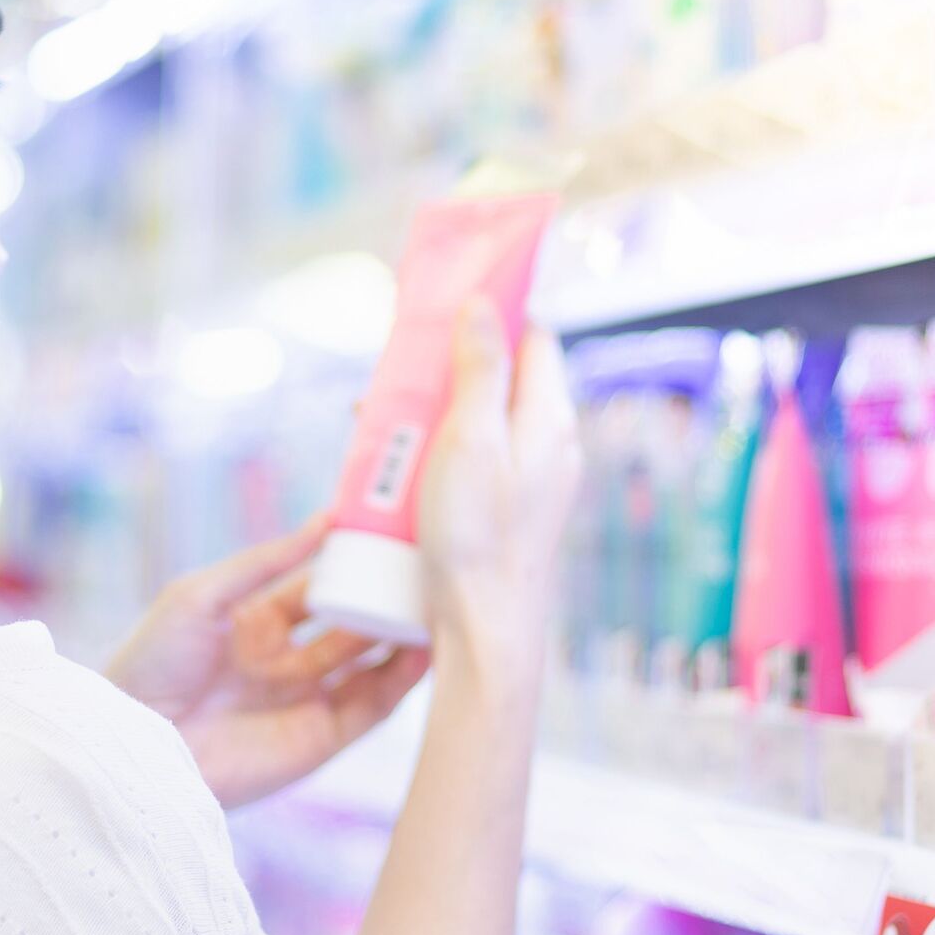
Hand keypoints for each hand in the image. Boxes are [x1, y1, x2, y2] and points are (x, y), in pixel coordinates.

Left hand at [106, 513, 430, 808]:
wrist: (133, 744)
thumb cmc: (152, 662)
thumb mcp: (203, 594)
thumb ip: (267, 562)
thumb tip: (326, 520)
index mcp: (258, 622)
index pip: (322, 586)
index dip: (356, 564)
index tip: (393, 536)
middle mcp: (287, 660)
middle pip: (356, 623)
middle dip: (391, 599)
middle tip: (431, 569)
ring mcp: (305, 700)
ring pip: (373, 664)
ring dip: (406, 638)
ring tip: (443, 605)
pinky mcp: (319, 740)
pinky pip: (371, 707)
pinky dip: (401, 682)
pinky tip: (424, 651)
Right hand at [411, 301, 580, 677]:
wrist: (484, 630)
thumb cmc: (476, 538)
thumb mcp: (471, 439)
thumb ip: (481, 370)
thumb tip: (485, 306)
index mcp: (549, 419)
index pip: (534, 338)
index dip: (496, 314)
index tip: (449, 304)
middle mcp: (550, 445)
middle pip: (503, 378)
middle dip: (451, 367)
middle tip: (399, 371)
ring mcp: (532, 480)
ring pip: (484, 421)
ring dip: (437, 412)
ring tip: (385, 420)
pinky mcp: (509, 510)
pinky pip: (475, 459)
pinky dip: (440, 451)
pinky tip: (401, 467)